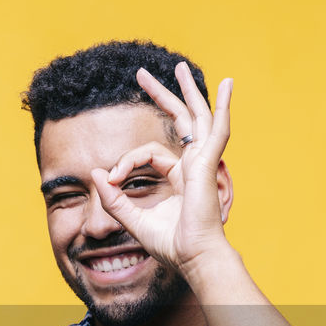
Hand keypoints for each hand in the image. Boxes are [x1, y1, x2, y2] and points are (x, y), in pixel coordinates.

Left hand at [91, 62, 233, 280]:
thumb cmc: (171, 245)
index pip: (148, 153)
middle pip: (179, 121)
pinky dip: (222, 108)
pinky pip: (217, 130)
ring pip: (197, 117)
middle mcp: (193, 166)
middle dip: (161, 95)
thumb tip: (98, 172)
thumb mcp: (132, 218)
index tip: (113, 179)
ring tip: (179, 67)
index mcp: (179, 177)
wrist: (193, 258)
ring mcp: (203, 163)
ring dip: (187, 91)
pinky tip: (227, 86)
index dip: (126, 161)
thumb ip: (114, 196)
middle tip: (141, 75)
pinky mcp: (207, 165)